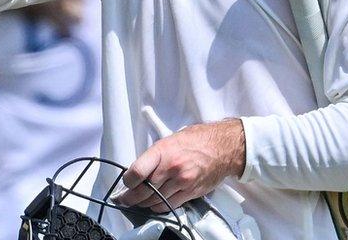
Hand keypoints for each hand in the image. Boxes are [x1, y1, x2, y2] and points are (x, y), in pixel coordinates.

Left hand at [114, 119, 244, 212]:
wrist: (223, 147)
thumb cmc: (197, 140)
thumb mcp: (170, 140)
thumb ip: (154, 156)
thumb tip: (138, 170)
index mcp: (163, 151)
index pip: (136, 172)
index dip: (127, 182)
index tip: (124, 185)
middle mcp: (171, 167)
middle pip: (143, 190)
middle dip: (130, 198)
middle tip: (124, 200)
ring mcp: (182, 181)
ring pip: (155, 200)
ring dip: (143, 204)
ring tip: (137, 203)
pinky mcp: (190, 192)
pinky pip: (169, 205)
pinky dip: (158, 207)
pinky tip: (154, 204)